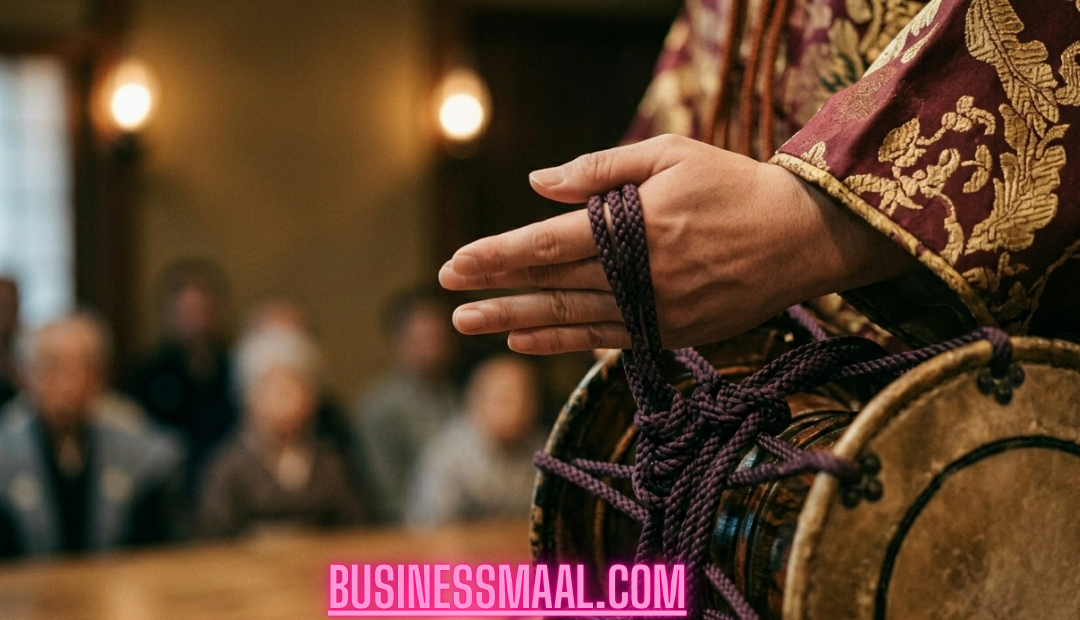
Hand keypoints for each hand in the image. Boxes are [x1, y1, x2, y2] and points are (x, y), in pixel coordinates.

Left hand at [439, 135, 918, 353]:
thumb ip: (600, 171)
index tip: (454, 262)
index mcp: (634, 229)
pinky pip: (604, 341)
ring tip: (469, 325)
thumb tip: (538, 183)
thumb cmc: (733, 186)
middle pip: (550, 289)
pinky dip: (562, 341)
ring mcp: (654, 312)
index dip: (496, 256)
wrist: (802, 237)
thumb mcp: (671, 155)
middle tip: (447, 297)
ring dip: (516, 323)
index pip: (546, 247)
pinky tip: (526, 340)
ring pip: (571, 321)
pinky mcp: (671, 333)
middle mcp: (638, 278)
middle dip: (495, 292)